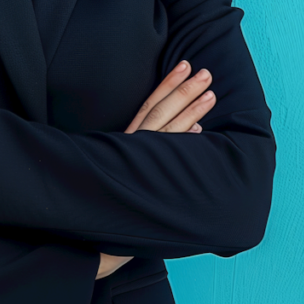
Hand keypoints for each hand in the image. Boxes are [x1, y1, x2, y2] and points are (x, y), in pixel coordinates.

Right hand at [97, 60, 215, 278]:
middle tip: (206, 72)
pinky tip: (199, 133)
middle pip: (160, 112)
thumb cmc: (115, 202)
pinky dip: (181, 144)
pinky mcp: (142, 181)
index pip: (150, 105)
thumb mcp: (130, 166)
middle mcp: (131, 148)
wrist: (92, 237)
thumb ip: (153, 149)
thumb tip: (191, 133)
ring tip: (211, 94)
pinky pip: (165, 160)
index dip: (167, 85)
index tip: (185, 65)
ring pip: (166, 131)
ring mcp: (136, 163)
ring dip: (190, 111)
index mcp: (127, 141)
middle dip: (183, 90)